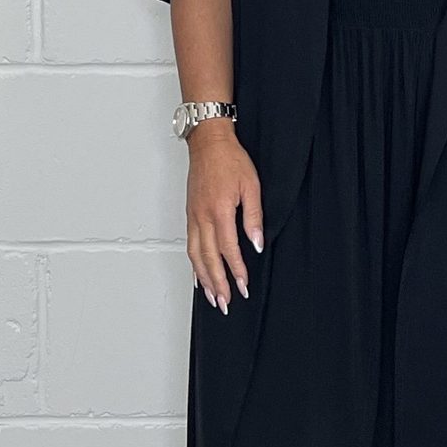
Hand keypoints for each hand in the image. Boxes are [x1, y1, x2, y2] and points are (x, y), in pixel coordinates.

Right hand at [185, 121, 262, 314]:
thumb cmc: (230, 160)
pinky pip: (189, 245)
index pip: (228, 249)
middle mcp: (202, 217)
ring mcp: (193, 217)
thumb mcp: (251, 185)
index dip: (236, 271)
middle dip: (218, 284)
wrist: (208, 143)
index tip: (243, 286)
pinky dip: (193, 264)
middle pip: (208, 258)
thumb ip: (253, 217)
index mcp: (219, 211)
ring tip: (213, 297)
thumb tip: (256, 243)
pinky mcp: (190, 215)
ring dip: (204, 279)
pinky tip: (198, 275)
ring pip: (195, 255)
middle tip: (226, 303)